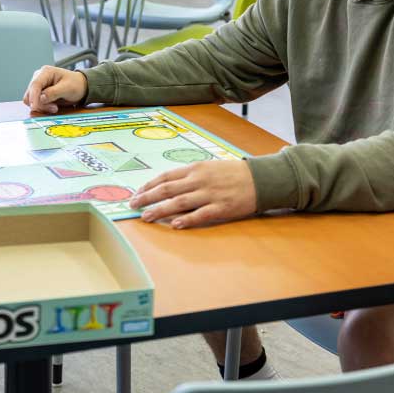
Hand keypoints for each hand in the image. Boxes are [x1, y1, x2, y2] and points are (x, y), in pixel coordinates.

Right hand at [22, 66, 87, 113]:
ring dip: (41, 106)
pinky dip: (42, 107)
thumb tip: (41, 98)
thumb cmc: (76, 84)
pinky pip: (35, 103)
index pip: (35, 84)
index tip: (35, 107)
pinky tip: (52, 106)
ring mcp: (38, 85)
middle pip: (30, 93)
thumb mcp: (67, 88)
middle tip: (54, 108)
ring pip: (31, 100)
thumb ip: (53, 93)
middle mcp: (39, 77)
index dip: (34, 97)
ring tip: (55, 107)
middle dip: (40, 103)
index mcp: (46, 72)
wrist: (81, 87)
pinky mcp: (39, 93)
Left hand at [128, 159, 257, 228]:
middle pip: (167, 190)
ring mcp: (210, 194)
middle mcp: (199, 180)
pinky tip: (174, 225)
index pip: (165, 177)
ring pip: (179, 203)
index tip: (136, 193)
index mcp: (195, 169)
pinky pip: (200, 215)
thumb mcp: (208, 167)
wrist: (260, 178)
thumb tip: (167, 185)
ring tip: (146, 217)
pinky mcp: (221, 207)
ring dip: (160, 210)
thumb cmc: (232, 173)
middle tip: (133, 205)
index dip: (149, 186)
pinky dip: (186, 220)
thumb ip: (189, 175)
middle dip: (147, 198)